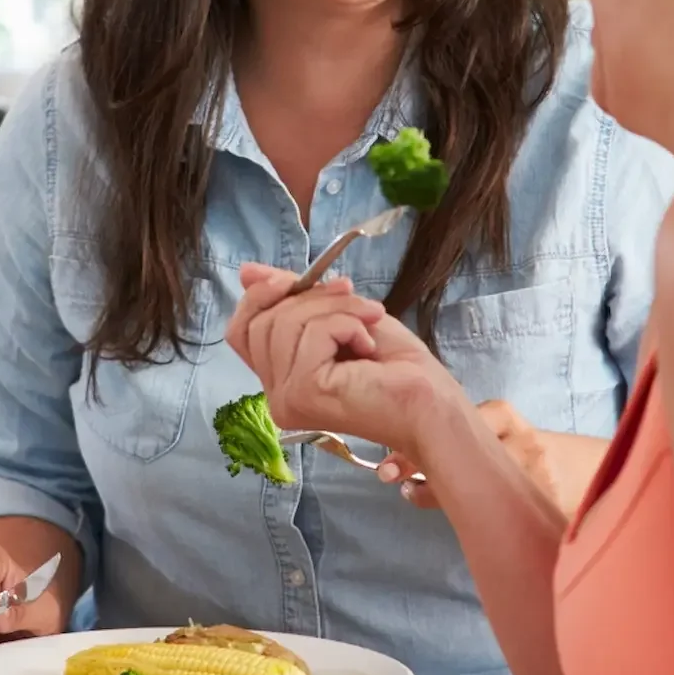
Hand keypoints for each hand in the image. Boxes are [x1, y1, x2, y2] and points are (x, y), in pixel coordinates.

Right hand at [227, 264, 464, 455]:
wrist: (433, 402)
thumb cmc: (396, 366)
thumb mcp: (338, 316)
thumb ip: (294, 298)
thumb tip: (247, 271)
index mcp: (281, 380)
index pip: (240, 331)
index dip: (260, 296)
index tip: (296, 278)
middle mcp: (276, 396)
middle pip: (262, 321)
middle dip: (312, 297)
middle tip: (355, 300)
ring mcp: (287, 398)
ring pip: (285, 322)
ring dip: (335, 308)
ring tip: (368, 322)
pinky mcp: (304, 393)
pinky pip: (310, 334)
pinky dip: (344, 325)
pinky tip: (366, 346)